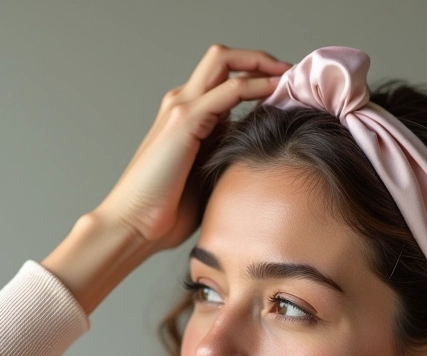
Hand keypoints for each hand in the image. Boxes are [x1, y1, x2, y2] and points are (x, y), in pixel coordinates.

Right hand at [92, 44, 290, 254]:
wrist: (134, 224)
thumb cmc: (167, 212)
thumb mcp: (207, 179)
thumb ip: (226, 159)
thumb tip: (259, 159)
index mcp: (188, 118)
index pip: (224, 80)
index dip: (256, 78)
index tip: (287, 90)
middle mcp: (182, 105)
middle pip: (223, 60)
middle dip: (260, 60)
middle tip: (292, 73)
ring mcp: (181, 109)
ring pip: (224, 63)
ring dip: (262, 65)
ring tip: (291, 76)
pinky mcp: (184, 121)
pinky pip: (228, 91)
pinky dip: (255, 86)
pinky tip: (276, 92)